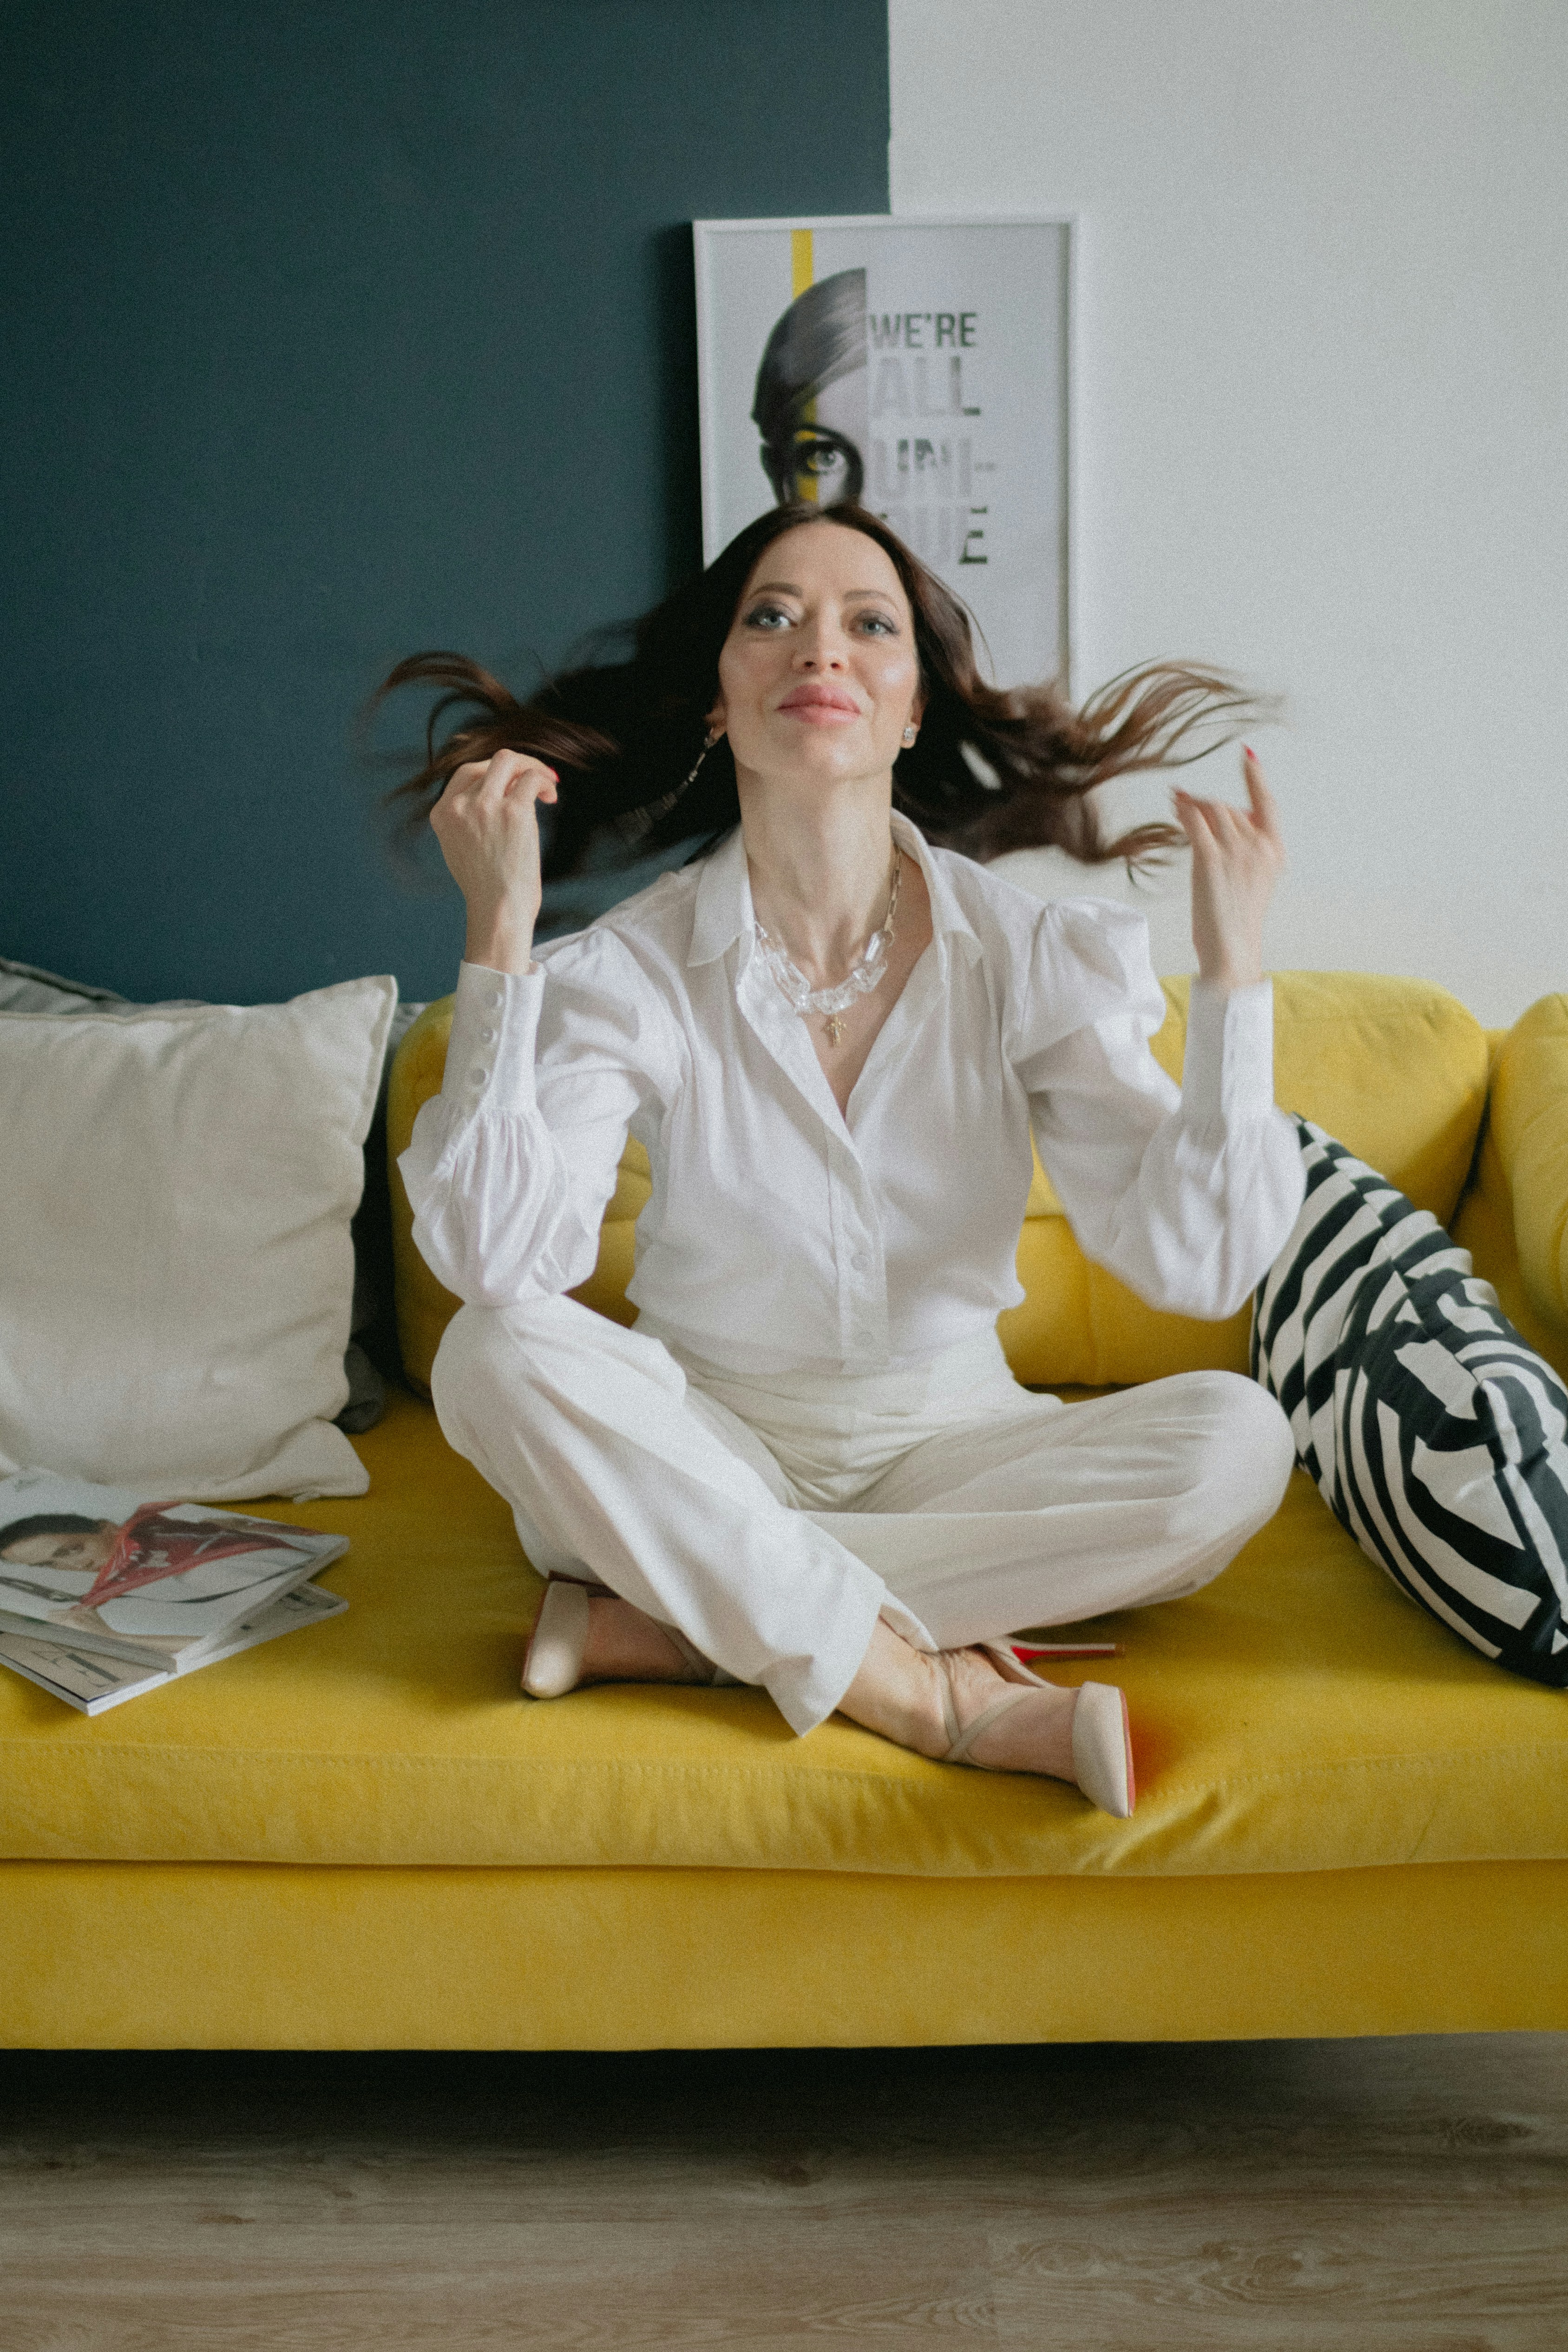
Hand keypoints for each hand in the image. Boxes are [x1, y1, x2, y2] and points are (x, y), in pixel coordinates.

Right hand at [429, 751, 558, 974]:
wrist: (498, 910)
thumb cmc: (487, 888)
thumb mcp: (461, 848)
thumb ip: (468, 819)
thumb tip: (499, 792)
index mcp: (442, 814)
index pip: (466, 774)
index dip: (492, 772)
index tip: (511, 782)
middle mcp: (460, 805)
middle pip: (488, 763)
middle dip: (515, 766)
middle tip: (534, 778)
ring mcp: (486, 805)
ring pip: (508, 760)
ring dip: (531, 766)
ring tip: (546, 783)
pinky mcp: (514, 811)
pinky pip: (531, 778)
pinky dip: (544, 781)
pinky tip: (550, 797)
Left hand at [1172, 747, 1283, 991]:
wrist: (1232, 950)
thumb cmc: (1238, 920)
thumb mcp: (1253, 880)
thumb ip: (1247, 849)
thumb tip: (1226, 819)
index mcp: (1274, 851)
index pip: (1266, 803)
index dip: (1255, 777)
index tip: (1247, 755)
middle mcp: (1259, 846)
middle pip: (1229, 807)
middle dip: (1207, 805)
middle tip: (1186, 804)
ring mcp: (1236, 852)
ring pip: (1211, 810)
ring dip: (1192, 803)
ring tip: (1177, 802)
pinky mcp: (1211, 860)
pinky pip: (1195, 823)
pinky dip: (1183, 809)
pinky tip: (1174, 802)